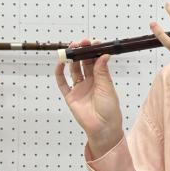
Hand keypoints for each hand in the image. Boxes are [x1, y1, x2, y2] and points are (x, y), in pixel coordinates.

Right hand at [55, 39, 123, 157]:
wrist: (102, 128)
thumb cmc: (110, 110)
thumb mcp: (107, 88)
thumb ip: (102, 72)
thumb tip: (104, 55)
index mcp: (101, 79)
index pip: (96, 62)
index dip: (94, 52)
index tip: (94, 42)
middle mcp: (90, 82)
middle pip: (84, 63)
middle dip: (82, 52)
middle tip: (82, 43)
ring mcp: (79, 88)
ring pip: (74, 70)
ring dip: (72, 59)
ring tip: (72, 48)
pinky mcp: (70, 96)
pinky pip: (63, 83)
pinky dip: (60, 73)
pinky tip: (60, 64)